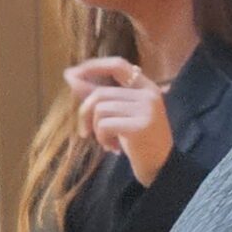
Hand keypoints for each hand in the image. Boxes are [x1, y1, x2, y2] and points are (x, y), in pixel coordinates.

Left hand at [68, 57, 172, 185]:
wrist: (161, 166)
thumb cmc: (139, 140)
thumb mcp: (121, 114)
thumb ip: (101, 96)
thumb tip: (70, 75)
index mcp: (147, 87)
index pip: (118, 65)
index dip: (93, 66)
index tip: (71, 74)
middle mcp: (149, 94)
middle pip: (100, 93)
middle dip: (84, 113)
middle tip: (85, 132)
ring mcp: (147, 109)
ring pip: (100, 109)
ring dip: (95, 129)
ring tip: (106, 141)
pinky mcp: (140, 125)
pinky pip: (104, 124)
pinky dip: (102, 138)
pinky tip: (113, 148)